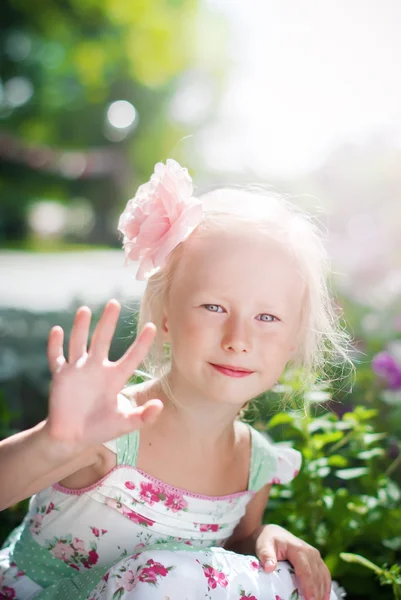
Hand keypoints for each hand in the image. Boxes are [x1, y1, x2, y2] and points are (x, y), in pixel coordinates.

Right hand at [45, 299, 162, 449]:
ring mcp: (78, 371)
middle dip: (108, 322)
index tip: (152, 326)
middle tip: (114, 303)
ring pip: (79, 343)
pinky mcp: (61, 376)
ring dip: (81, 327)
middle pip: (103, 340)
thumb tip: (160, 406)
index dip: (141, 343)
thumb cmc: (99, 429)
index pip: (131, 356)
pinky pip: (57, 358)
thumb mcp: (123, 424)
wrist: (71, 437)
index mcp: (114, 378)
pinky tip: (57, 331)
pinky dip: (55, 345)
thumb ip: (142, 417)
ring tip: (85, 310)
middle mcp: (97, 369)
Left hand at [255, 524, 331, 599]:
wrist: (272, 533)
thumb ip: (266, 556)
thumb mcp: (264, 546)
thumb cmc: (267, 540)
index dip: (309, 588)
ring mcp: (314, 555)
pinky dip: (326, 586)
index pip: (306, 571)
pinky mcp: (316, 559)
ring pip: (323, 576)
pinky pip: (324, 574)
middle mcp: (310, 551)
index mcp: (298, 549)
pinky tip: (325, 597)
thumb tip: (269, 568)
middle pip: (316, 576)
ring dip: (323, 591)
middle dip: (317, 593)